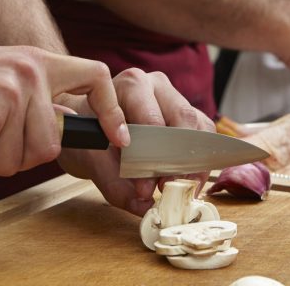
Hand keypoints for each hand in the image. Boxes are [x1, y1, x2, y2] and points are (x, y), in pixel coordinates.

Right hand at [0, 40, 122, 178]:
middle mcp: (27, 76)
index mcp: (36, 61)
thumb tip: (62, 126)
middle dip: (13, 155)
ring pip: (14, 162)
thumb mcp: (0, 70)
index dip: (111, 111)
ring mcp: (6, 99)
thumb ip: (33, 93)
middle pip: (49, 146)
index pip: (96, 76)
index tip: (119, 137)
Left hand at [56, 68, 214, 216]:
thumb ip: (114, 182)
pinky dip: (200, 160)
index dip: (154, 155)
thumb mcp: (91, 158)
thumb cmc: (88, 134)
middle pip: (184, 119)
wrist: (85, 125)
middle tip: (169, 189)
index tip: (148, 186)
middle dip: (179, 159)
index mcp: (132, 86)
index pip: (153, 119)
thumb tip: (143, 203)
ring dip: (194, 161)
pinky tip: (188, 181)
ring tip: (181, 188)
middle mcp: (157, 85)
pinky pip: (205, 135)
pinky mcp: (187, 114)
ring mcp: (175, 97)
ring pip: (200, 126)